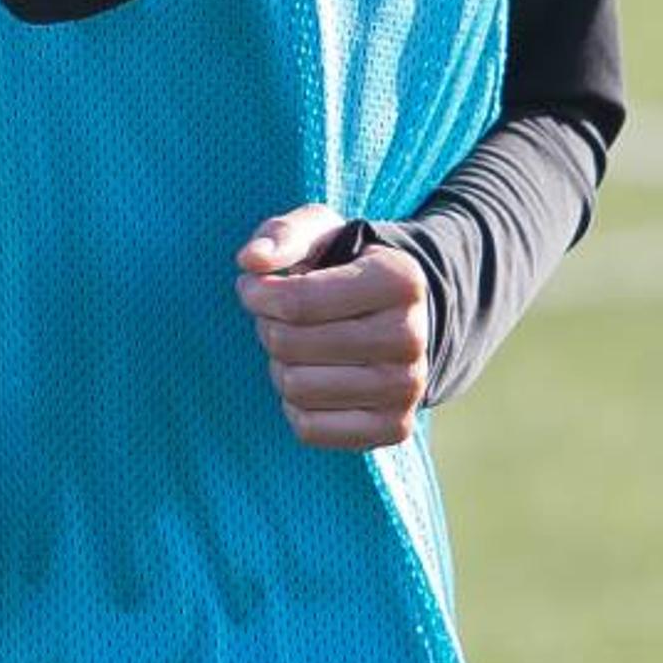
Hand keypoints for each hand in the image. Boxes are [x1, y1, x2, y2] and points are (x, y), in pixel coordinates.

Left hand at [233, 204, 431, 449]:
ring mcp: (406, 389)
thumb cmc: (345, 268)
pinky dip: (296, 406)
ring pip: (296, 388)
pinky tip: (313, 378)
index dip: (258, 295)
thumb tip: (251, 260)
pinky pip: (310, 429)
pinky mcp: (395, 428)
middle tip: (279, 317)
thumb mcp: (320, 233)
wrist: (396, 316)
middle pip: (291, 345)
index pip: (298, 302)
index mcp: (399, 280)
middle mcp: (411, 337)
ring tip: (298, 347)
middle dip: (269, 327)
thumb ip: (282, 234)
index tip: (253, 287)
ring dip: (281, 366)